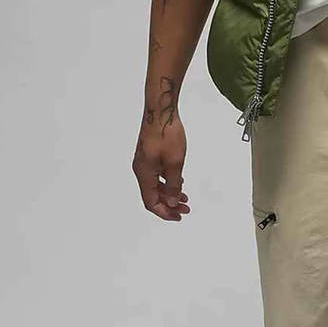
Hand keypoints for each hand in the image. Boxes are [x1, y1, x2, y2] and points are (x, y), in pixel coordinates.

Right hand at [132, 79, 190, 220]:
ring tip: (184, 196)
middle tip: (186, 208)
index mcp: (144, 174)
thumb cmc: (167, 134)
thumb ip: (173, 185)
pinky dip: (166, 181)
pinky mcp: (149, 153)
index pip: (150, 202)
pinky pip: (156, 173)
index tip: (179, 216)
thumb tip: (170, 202)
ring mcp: (144, 161)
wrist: (160, 110)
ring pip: (154, 184)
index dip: (164, 212)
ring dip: (168, 192)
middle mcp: (141, 169)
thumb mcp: (175, 163)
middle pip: (152, 195)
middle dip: (169, 204)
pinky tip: (178, 180)